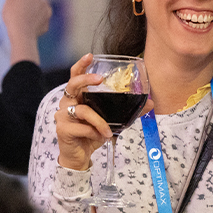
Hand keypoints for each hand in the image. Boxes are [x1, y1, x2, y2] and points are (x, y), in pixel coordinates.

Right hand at [3, 0, 50, 64]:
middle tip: (22, 5)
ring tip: (25, 15)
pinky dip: (36, 21)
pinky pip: (41, 21)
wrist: (22, 35)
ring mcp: (47, 14)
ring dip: (35, 10)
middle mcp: (44, 2)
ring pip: (42, 9)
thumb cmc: (14, 16)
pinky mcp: (46, 26)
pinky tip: (28, 25)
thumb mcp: (9, 0)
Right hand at [56, 54, 153, 170]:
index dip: (81, 65)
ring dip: (99, 121)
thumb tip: (150, 102)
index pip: (76, 75)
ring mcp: (63, 115)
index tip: (90, 56)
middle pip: (73, 84)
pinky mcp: (62, 129)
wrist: (81, 156)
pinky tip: (98, 137)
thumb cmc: (93, 134)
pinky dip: (94, 132)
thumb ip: (128, 110)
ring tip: (108, 131)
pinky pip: (82, 127)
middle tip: (100, 80)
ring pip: (83, 110)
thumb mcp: (112, 121)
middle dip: (86, 80)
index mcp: (78, 96)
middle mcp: (68, 102)